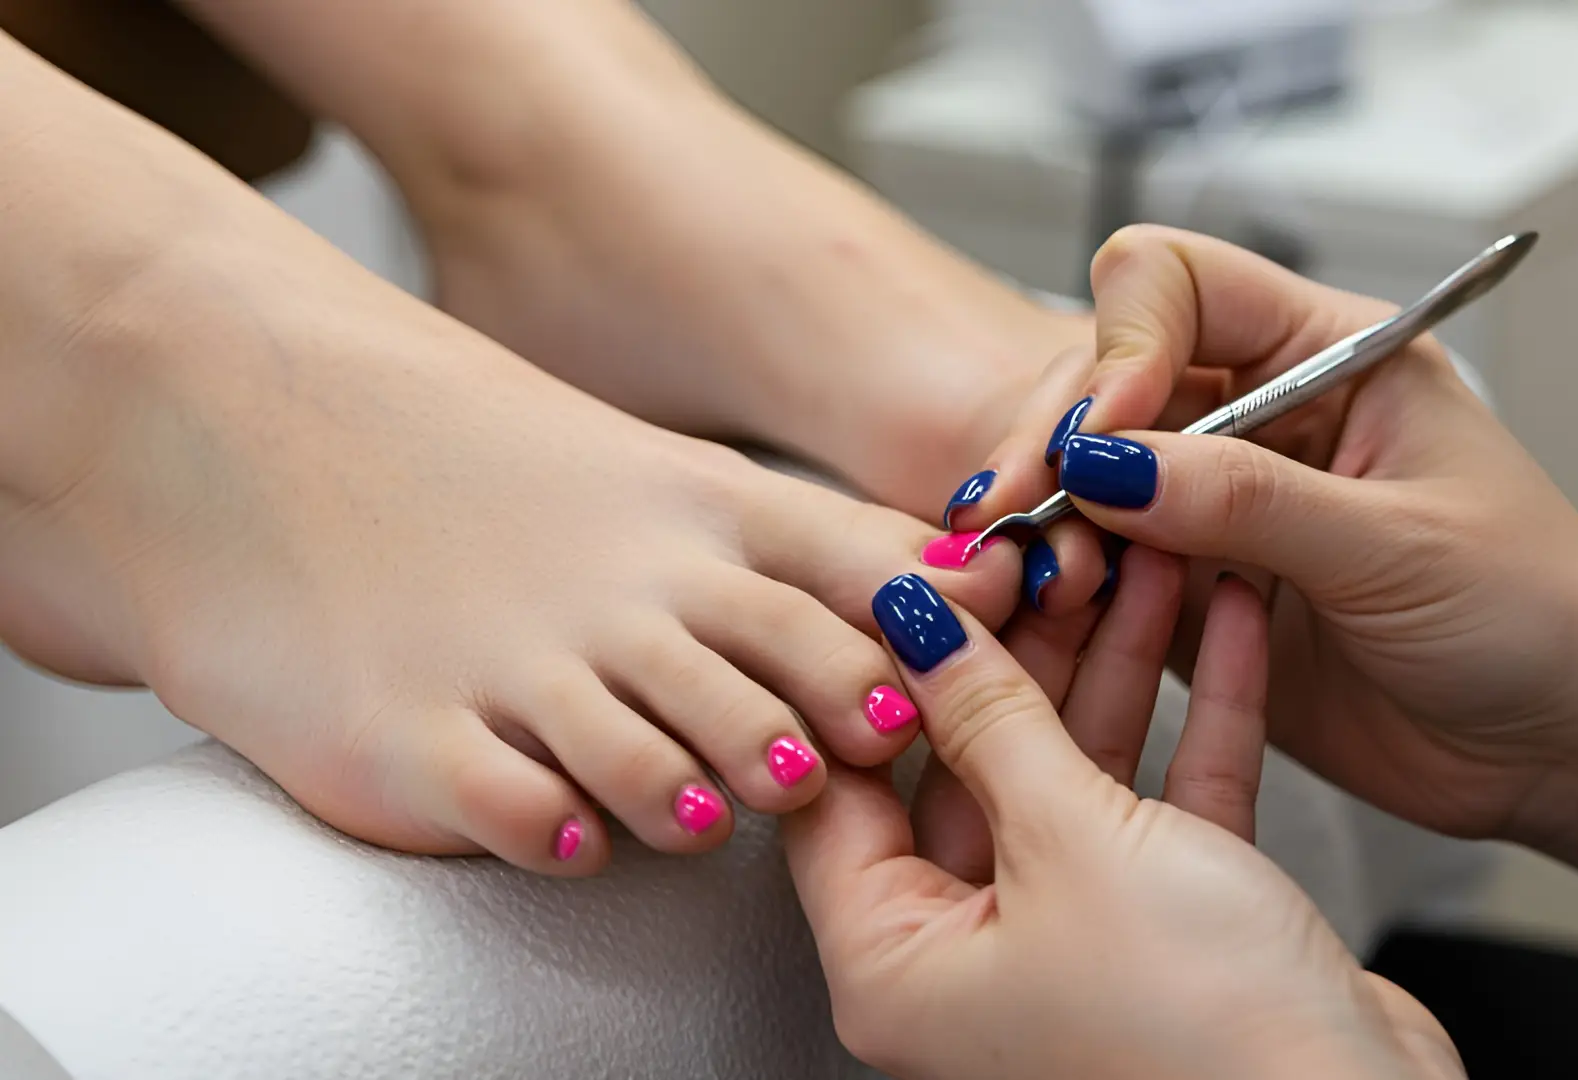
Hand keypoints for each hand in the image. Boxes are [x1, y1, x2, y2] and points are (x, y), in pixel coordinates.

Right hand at [0, 42, 1027, 876]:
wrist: (262, 423)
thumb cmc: (492, 470)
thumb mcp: (665, 476)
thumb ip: (799, 543)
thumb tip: (951, 589)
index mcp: (696, 510)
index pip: (851, 575)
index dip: (917, 639)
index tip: (947, 679)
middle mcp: (623, 588)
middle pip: (779, 676)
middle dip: (835, 728)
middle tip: (859, 762)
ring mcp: (517, 664)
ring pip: (665, 762)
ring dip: (713, 796)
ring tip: (717, 809)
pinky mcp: (415, 739)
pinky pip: (518, 811)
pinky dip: (563, 832)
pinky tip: (573, 834)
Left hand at [783, 548, 1461, 1079]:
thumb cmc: (1197, 1033)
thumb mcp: (1070, 842)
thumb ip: (992, 718)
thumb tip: (915, 620)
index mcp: (894, 964)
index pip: (845, 781)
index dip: (880, 663)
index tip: (926, 567)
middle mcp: (971, 957)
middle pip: (967, 763)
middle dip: (1020, 644)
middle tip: (1051, 544)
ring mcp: (1074, 939)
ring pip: (1074, 769)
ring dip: (1116, 659)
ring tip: (1141, 548)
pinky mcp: (1173, 926)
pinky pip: (1165, 798)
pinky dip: (1197, 713)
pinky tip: (1225, 612)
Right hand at [963, 226, 1577, 950]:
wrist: (1570, 748)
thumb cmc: (1539, 617)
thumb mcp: (1396, 545)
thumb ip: (1247, 500)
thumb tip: (1106, 461)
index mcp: (1329, 354)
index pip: (1177, 286)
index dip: (1124, 345)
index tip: (1107, 433)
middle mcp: (1265, 416)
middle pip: (1109, 381)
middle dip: (1059, 440)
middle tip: (1023, 513)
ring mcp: (1223, 509)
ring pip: (1089, 480)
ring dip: (1050, 520)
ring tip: (1035, 578)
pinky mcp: (1199, 598)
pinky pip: (1102, 573)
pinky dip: (1064, 590)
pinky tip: (1046, 616)